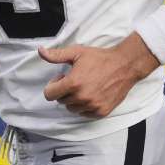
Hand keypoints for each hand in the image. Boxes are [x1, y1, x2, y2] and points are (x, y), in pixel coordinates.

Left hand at [39, 38, 157, 118]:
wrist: (125, 65)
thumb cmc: (100, 58)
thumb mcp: (77, 52)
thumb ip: (56, 55)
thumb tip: (40, 51)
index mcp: (73, 83)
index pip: (49, 94)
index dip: (53, 85)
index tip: (62, 78)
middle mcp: (82, 97)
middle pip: (61, 101)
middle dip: (64, 91)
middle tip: (75, 80)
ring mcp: (92, 106)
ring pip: (72, 109)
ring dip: (74, 100)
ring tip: (84, 87)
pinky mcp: (101, 112)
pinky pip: (85, 114)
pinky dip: (85, 106)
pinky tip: (92, 93)